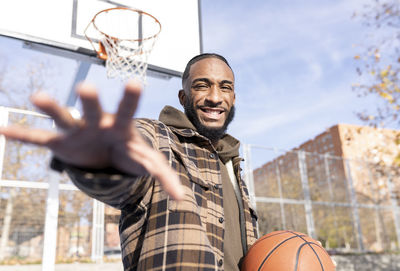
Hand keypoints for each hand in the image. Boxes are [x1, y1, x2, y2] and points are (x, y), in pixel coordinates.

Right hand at [0, 80, 183, 199]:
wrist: (108, 152)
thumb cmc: (131, 152)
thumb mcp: (148, 163)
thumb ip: (165, 177)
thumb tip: (183, 199)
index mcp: (121, 126)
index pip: (127, 112)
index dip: (130, 99)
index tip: (134, 82)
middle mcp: (97, 123)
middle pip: (92, 110)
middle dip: (89, 102)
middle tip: (84, 88)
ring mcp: (77, 131)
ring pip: (62, 117)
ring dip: (52, 108)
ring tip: (37, 97)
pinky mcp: (61, 143)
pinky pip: (40, 139)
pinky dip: (23, 135)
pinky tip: (4, 130)